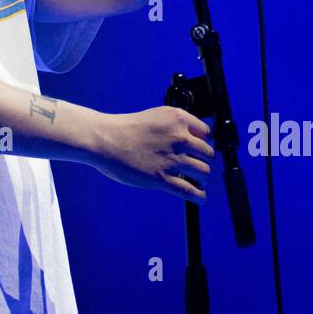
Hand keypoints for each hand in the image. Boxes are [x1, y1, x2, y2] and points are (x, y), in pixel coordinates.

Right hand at [88, 106, 214, 202]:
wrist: (105, 139)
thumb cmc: (124, 128)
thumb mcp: (155, 116)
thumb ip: (173, 125)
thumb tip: (188, 139)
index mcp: (177, 119)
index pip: (205, 132)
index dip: (204, 142)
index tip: (200, 149)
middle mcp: (179, 137)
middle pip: (207, 153)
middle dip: (205, 160)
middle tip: (199, 165)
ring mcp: (172, 159)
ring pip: (203, 172)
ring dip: (204, 178)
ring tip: (200, 181)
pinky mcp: (163, 179)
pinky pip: (190, 190)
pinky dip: (199, 196)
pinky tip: (200, 197)